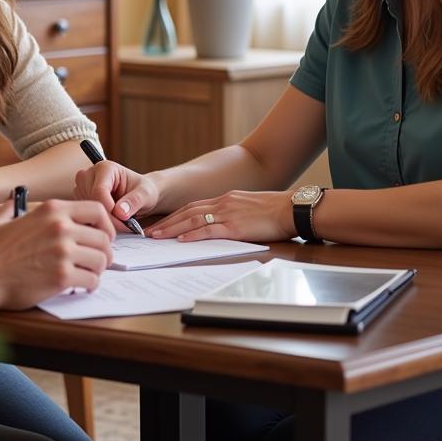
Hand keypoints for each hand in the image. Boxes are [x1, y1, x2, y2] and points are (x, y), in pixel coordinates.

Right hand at [0, 199, 115, 309]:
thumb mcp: (2, 220)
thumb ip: (13, 206)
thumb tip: (13, 198)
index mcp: (52, 210)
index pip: (97, 210)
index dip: (106, 225)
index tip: (104, 237)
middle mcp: (61, 227)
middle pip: (103, 238)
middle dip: (104, 252)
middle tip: (98, 261)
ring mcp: (62, 252)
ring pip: (101, 260)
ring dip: (97, 269)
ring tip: (88, 274)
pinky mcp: (62, 277)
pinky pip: (91, 280)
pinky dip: (90, 285)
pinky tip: (81, 286)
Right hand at [74, 160, 160, 229]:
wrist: (139, 195)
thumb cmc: (142, 190)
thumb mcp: (145, 194)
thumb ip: (134, 201)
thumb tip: (120, 212)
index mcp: (105, 168)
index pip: (99, 191)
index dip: (110, 209)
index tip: (123, 222)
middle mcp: (89, 174)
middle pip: (92, 201)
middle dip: (108, 217)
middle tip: (125, 225)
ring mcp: (82, 187)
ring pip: (87, 209)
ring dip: (103, 221)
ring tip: (120, 222)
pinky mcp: (80, 199)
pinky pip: (85, 214)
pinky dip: (97, 222)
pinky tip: (110, 223)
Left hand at [145, 190, 295, 243]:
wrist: (291, 209)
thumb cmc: (275, 211)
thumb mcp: (248, 207)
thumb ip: (232, 213)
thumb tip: (221, 224)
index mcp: (225, 199)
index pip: (192, 206)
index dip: (174, 215)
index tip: (161, 223)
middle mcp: (222, 203)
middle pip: (187, 212)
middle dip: (167, 222)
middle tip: (150, 231)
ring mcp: (227, 214)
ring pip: (192, 220)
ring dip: (172, 228)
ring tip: (157, 236)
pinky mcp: (235, 227)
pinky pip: (209, 230)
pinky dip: (193, 235)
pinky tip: (181, 241)